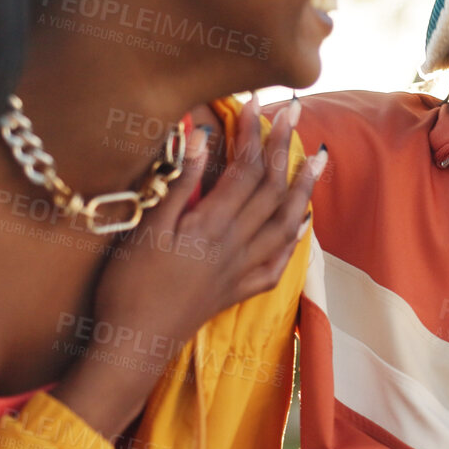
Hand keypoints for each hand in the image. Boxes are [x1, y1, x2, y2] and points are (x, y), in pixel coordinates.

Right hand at [53, 100, 323, 436]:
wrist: (136, 345)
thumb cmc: (129, 286)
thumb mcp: (146, 230)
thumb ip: (178, 185)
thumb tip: (199, 138)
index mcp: (213, 226)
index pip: (246, 170)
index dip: (255, 133)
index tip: (259, 103)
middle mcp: (237, 244)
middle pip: (272, 188)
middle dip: (285, 147)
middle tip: (296, 112)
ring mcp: (242, 270)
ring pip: (286, 223)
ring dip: (304, 188)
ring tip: (318, 160)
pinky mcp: (239, 291)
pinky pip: (278, 263)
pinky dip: (295, 240)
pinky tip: (302, 225)